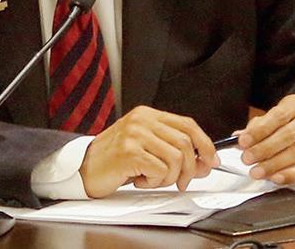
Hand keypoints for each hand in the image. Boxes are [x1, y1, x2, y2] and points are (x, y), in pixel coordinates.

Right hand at [79, 106, 218, 197]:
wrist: (83, 168)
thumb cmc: (114, 159)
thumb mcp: (146, 148)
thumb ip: (172, 150)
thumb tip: (203, 162)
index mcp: (147, 114)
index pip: (187, 124)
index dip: (205, 144)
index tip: (211, 160)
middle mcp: (142, 120)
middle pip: (185, 142)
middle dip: (190, 167)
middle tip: (183, 181)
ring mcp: (135, 134)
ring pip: (176, 158)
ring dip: (170, 177)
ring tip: (153, 179)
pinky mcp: (130, 152)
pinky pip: (160, 170)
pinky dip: (155, 181)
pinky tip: (140, 180)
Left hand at [236, 94, 294, 184]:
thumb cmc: (287, 124)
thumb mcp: (272, 120)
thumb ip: (256, 128)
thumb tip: (238, 137)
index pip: (277, 116)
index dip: (259, 130)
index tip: (243, 142)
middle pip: (287, 135)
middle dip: (264, 149)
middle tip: (247, 159)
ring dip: (274, 164)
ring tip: (257, 172)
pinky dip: (292, 174)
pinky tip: (277, 178)